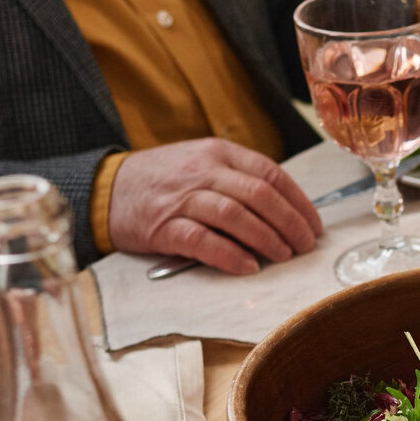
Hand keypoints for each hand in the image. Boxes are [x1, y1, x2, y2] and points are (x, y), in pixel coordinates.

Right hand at [107, 140, 321, 274]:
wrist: (106, 188)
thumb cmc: (164, 181)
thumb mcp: (202, 164)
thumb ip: (239, 179)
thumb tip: (287, 211)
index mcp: (218, 153)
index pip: (270, 174)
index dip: (299, 202)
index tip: (313, 225)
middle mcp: (202, 171)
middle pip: (259, 195)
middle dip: (290, 222)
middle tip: (304, 245)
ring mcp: (182, 198)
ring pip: (236, 215)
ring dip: (266, 238)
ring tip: (283, 255)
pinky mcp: (162, 226)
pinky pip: (203, 241)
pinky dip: (230, 255)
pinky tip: (249, 267)